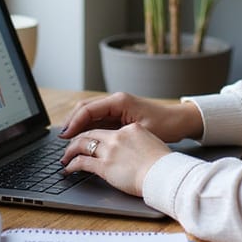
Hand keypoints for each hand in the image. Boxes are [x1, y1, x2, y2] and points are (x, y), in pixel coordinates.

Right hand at [59, 91, 203, 142]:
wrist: (179, 122)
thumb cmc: (164, 126)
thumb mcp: (140, 131)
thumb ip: (117, 135)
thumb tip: (95, 141)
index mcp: (119, 101)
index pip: (88, 109)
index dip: (74, 122)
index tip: (65, 136)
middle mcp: (115, 100)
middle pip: (85, 108)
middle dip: (71, 122)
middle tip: (61, 139)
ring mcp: (116, 106)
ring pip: (89, 113)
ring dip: (78, 125)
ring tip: (67, 140)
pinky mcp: (119, 113)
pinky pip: (98, 118)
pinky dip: (88, 127)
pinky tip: (82, 138)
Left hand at [61, 123, 169, 195]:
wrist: (165, 174)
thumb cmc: (163, 164)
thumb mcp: (152, 144)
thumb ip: (138, 142)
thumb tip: (132, 151)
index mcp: (130, 129)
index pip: (106, 127)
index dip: (93, 131)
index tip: (87, 136)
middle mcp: (118, 136)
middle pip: (90, 132)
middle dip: (76, 138)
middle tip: (69, 144)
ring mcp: (110, 150)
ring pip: (82, 144)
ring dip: (70, 151)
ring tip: (64, 157)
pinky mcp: (105, 165)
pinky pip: (82, 162)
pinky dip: (72, 165)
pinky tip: (68, 169)